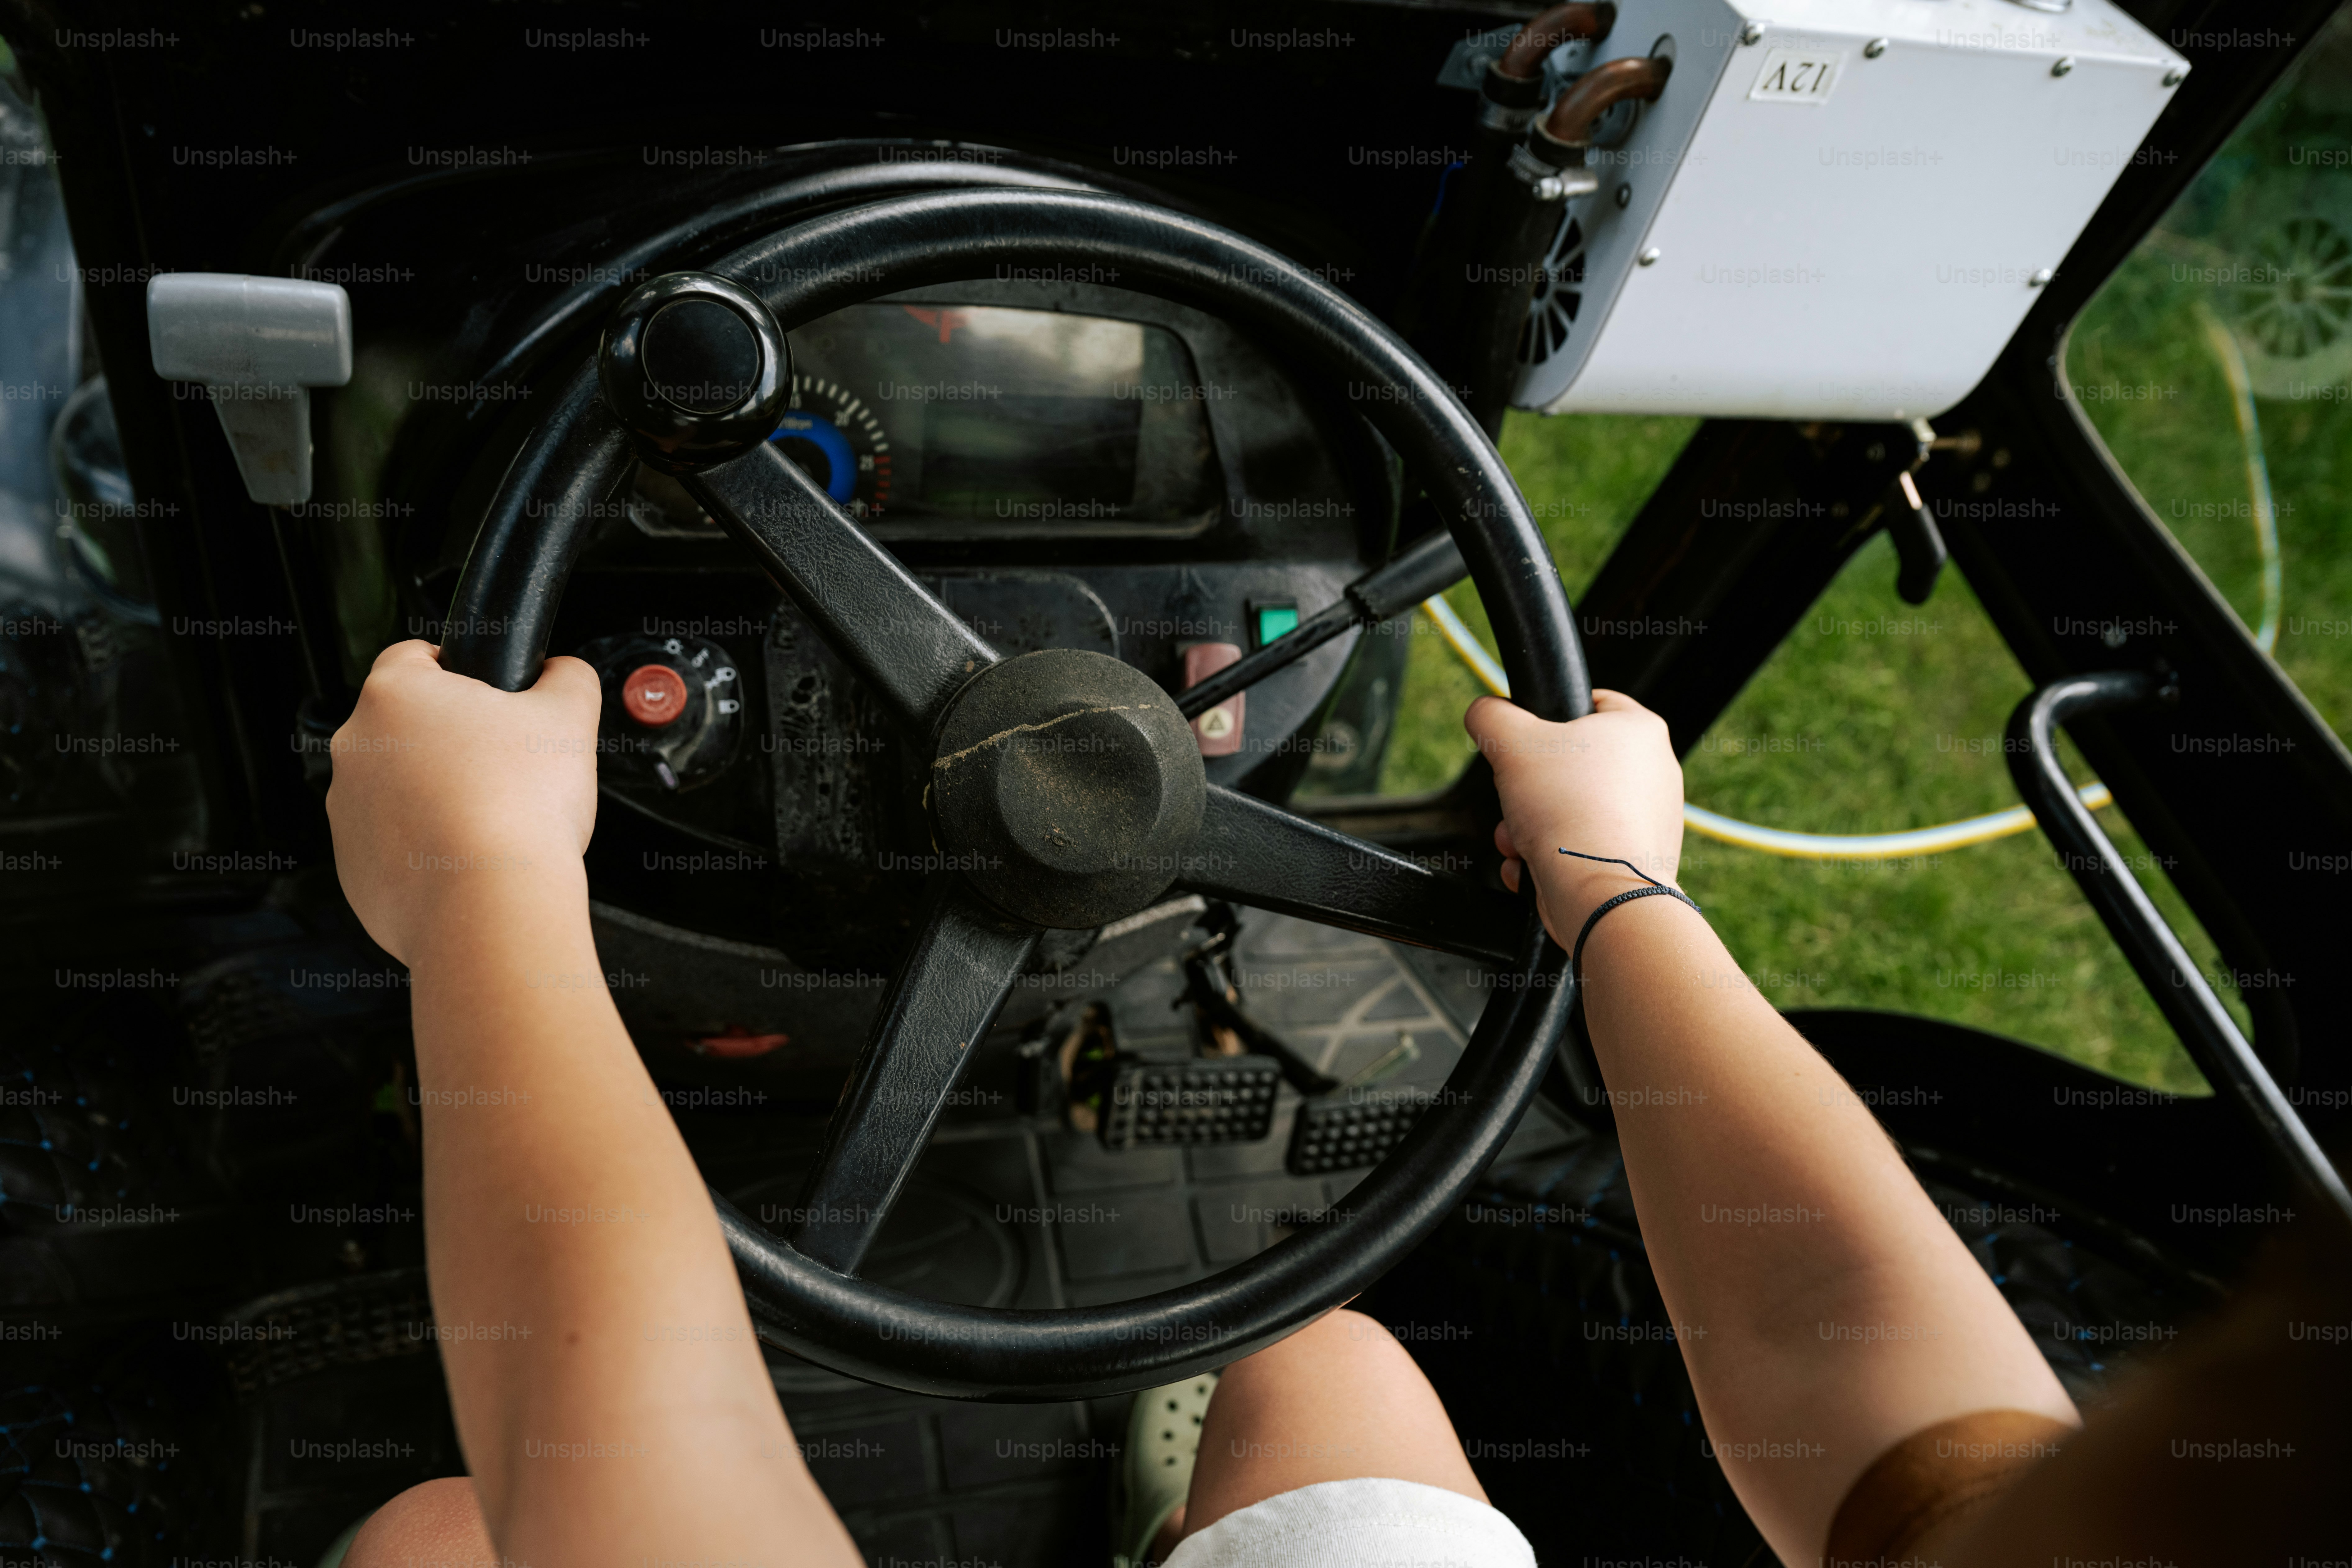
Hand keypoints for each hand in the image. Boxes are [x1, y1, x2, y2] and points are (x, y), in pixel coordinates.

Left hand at [325, 642, 602, 963]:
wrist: (492, 907)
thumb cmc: (522, 809)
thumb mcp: (570, 716)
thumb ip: (566, 677)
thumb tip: (558, 673)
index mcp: (395, 695)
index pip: (415, 656)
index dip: (459, 671)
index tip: (489, 698)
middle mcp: (355, 747)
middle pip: (407, 727)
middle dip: (450, 740)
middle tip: (503, 767)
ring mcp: (345, 810)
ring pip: (397, 786)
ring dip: (436, 793)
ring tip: (491, 819)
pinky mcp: (352, 866)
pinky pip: (392, 843)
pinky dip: (425, 847)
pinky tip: (469, 858)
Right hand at [1463, 689, 1683, 946]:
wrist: (1600, 894)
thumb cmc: (1569, 811)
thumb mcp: (1511, 741)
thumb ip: (1491, 716)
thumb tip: (1484, 713)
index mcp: (1639, 730)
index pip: (1592, 701)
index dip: (1549, 716)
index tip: (1527, 739)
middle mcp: (1654, 771)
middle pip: (1571, 764)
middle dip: (1528, 788)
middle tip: (1514, 799)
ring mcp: (1650, 819)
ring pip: (1571, 809)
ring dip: (1530, 826)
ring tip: (1518, 840)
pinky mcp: (1636, 859)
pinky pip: (1582, 846)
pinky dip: (1550, 856)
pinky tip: (1534, 866)